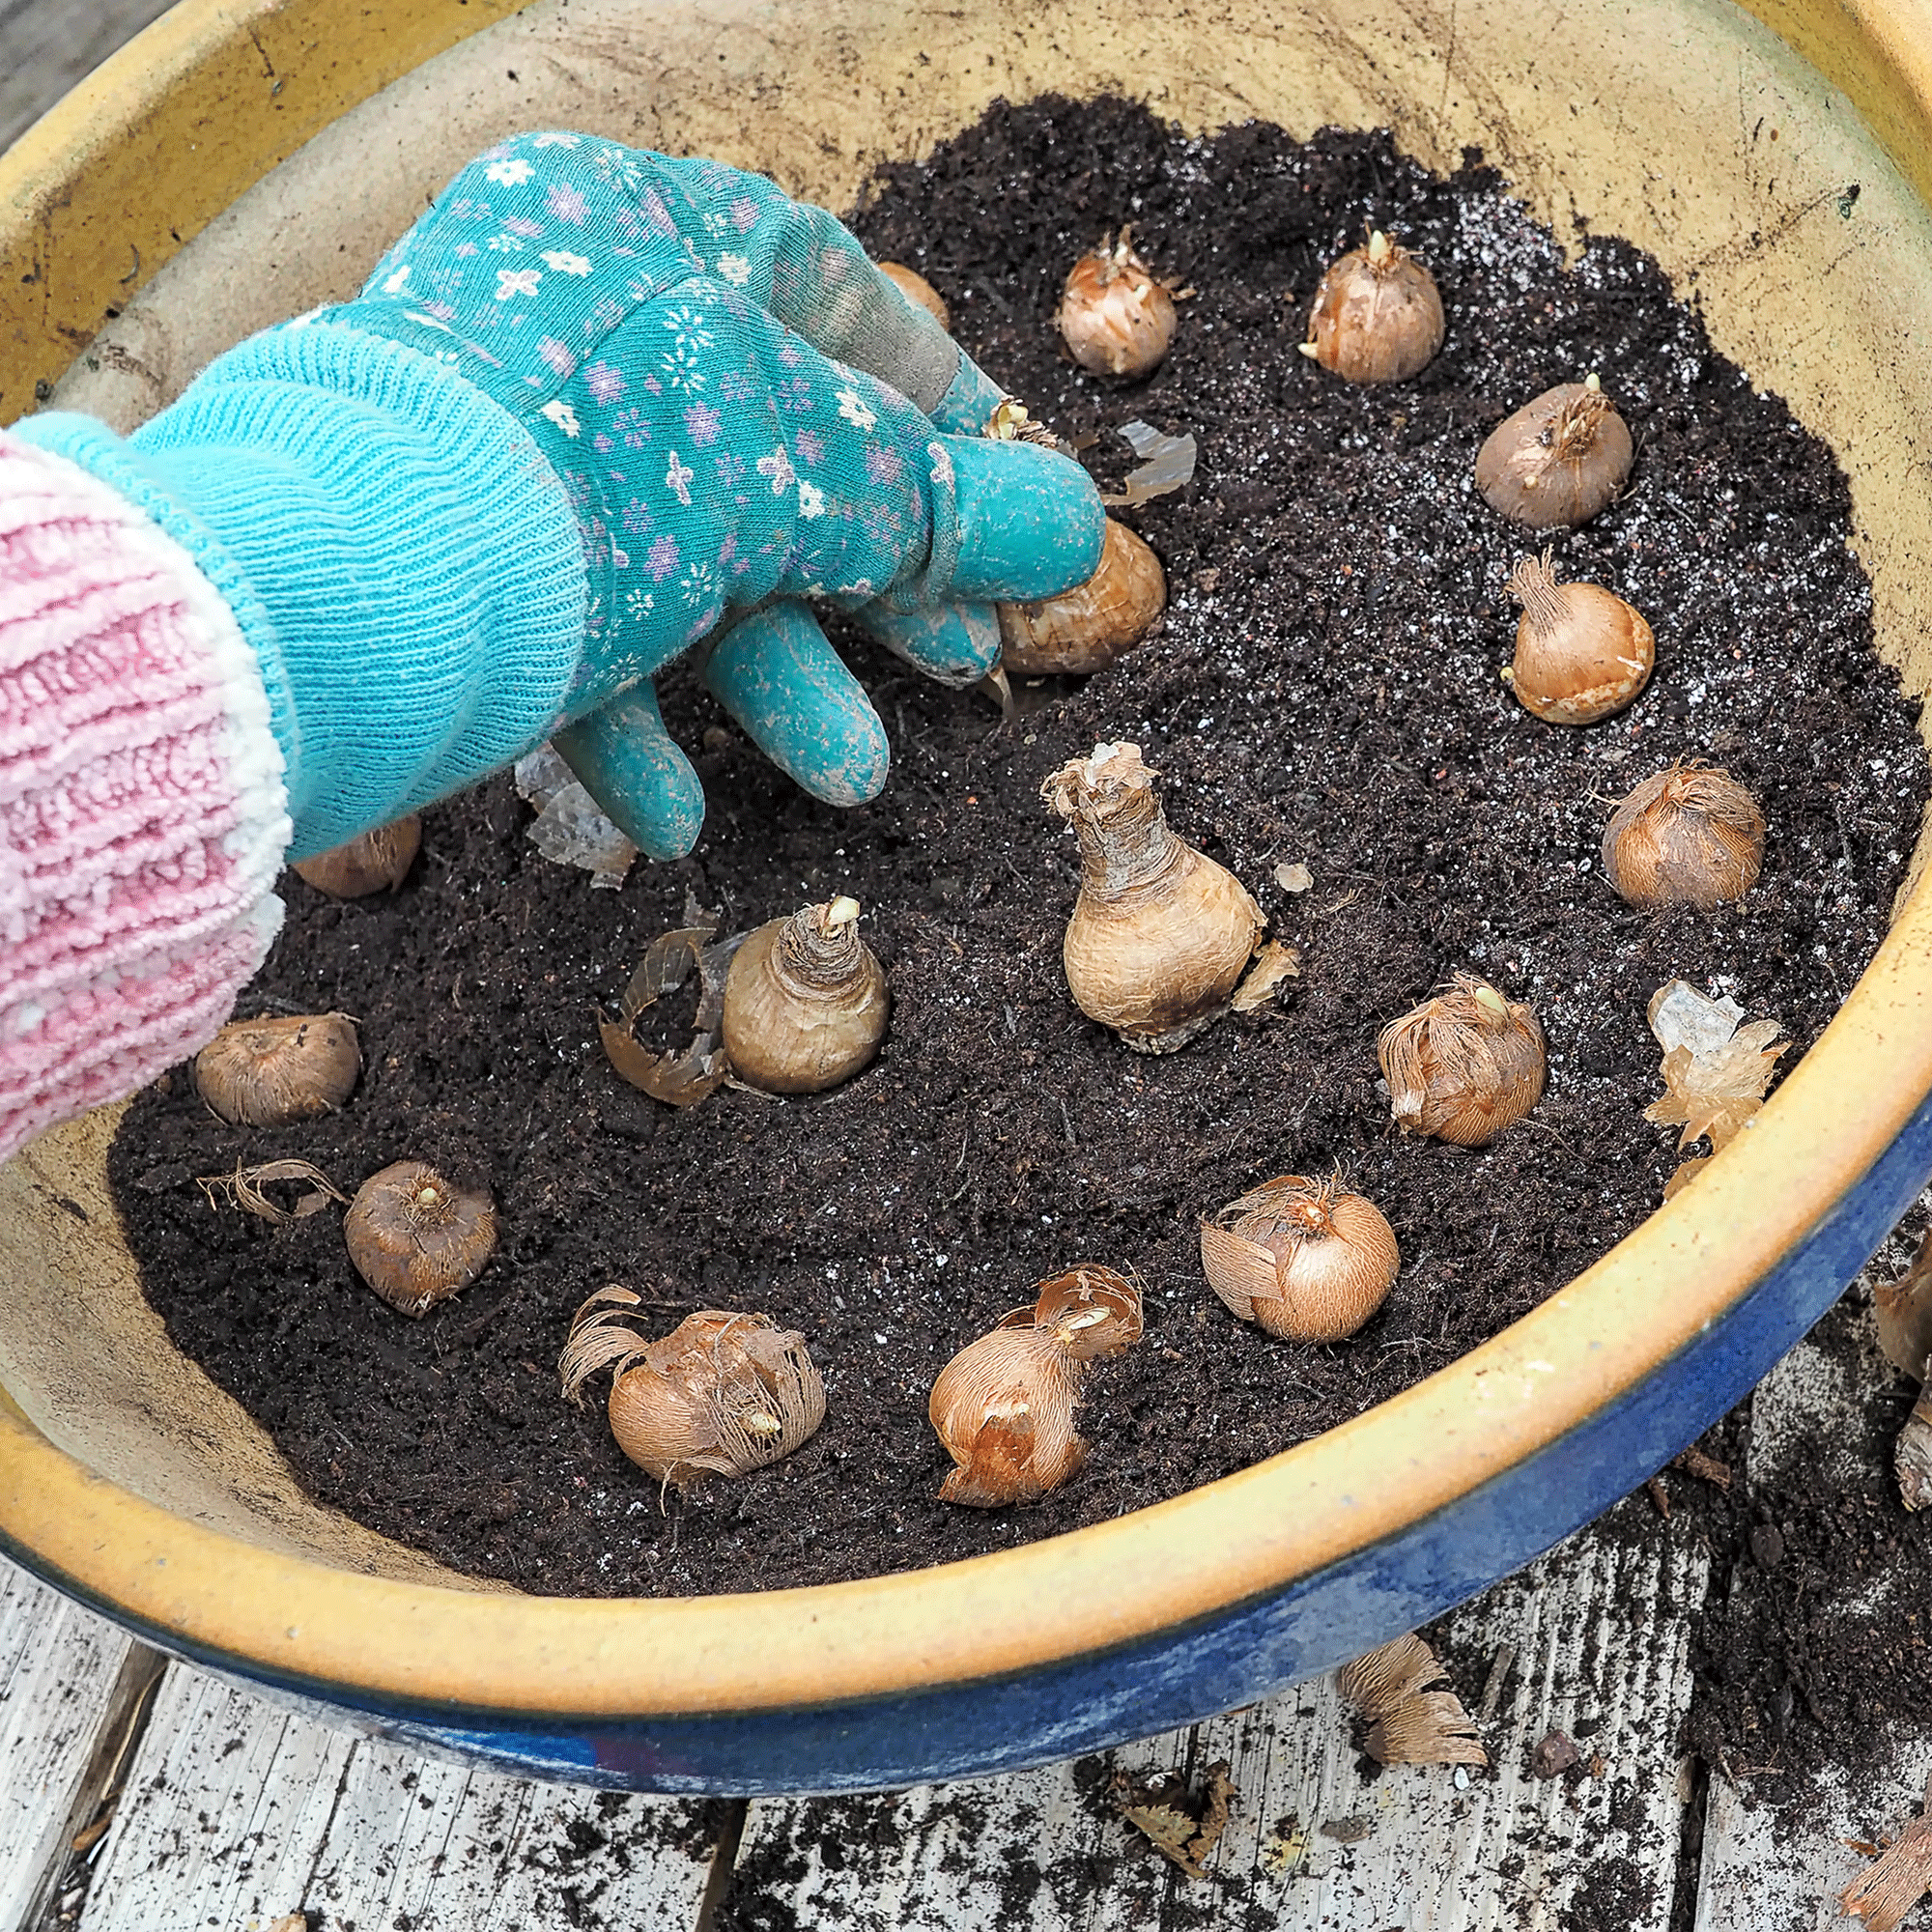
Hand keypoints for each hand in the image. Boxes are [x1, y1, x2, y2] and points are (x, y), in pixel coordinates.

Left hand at [326, 136, 1103, 855]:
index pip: (836, 295)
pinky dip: (638, 730)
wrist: (338, 605)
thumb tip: (1072, 529)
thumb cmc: (581, 477)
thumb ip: (931, 502)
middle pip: (775, 458)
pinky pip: (576, 643)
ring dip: (775, 686)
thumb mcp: (791, 470)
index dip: (945, 406)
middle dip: (872, 585)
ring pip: (683, 572)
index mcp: (641, 227)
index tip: (1011, 507)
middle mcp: (567, 327)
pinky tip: (675, 815)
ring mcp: (507, 458)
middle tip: (957, 664)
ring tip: (849, 777)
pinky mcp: (453, 575)